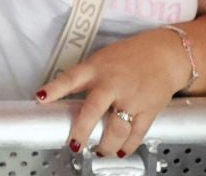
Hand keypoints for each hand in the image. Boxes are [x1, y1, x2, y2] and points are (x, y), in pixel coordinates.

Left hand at [38, 26, 190, 158]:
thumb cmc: (130, 56)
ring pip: (116, 130)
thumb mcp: (102, 60)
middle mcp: (112, 83)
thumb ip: (86, 78)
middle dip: (82, 131)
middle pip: (93, 110)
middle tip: (75, 145)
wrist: (165, 54)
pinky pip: (136, 134)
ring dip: (105, 145)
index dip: (54, 89)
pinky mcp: (148, 110)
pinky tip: (120, 151)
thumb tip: (65, 99)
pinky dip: (127, 147)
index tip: (40, 98)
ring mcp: (131, 98)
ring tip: (99, 150)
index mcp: (96, 68)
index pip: (70, 78)